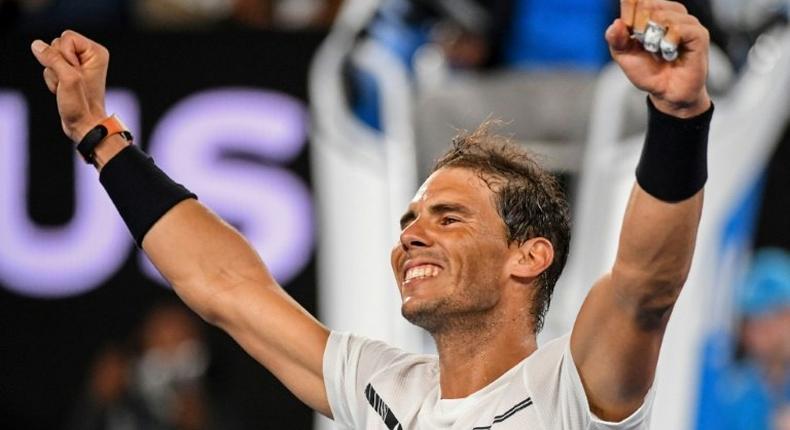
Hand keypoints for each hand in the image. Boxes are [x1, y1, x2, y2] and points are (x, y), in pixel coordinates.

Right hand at [31, 30, 108, 141]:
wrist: (84, 124)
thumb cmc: (81, 105)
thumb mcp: (67, 79)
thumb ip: (53, 59)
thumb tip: (38, 45)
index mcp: (96, 52)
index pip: (66, 37)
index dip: (64, 55)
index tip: (75, 73)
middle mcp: (89, 55)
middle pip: (56, 44)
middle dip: (56, 64)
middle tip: (68, 82)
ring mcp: (78, 64)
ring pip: (50, 56)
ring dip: (53, 74)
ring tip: (65, 87)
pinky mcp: (69, 72)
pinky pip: (49, 67)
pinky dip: (52, 79)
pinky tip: (62, 90)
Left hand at [607, 0, 710, 117]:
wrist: (666, 93)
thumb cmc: (649, 72)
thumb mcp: (625, 56)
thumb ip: (616, 39)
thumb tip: (616, 23)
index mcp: (653, 14)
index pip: (638, 0)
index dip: (629, 13)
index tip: (629, 30)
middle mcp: (671, 13)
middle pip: (648, 4)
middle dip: (639, 27)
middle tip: (645, 45)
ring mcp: (686, 22)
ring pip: (663, 14)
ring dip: (654, 37)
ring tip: (658, 51)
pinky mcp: (698, 34)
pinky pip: (679, 28)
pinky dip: (668, 41)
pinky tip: (668, 52)